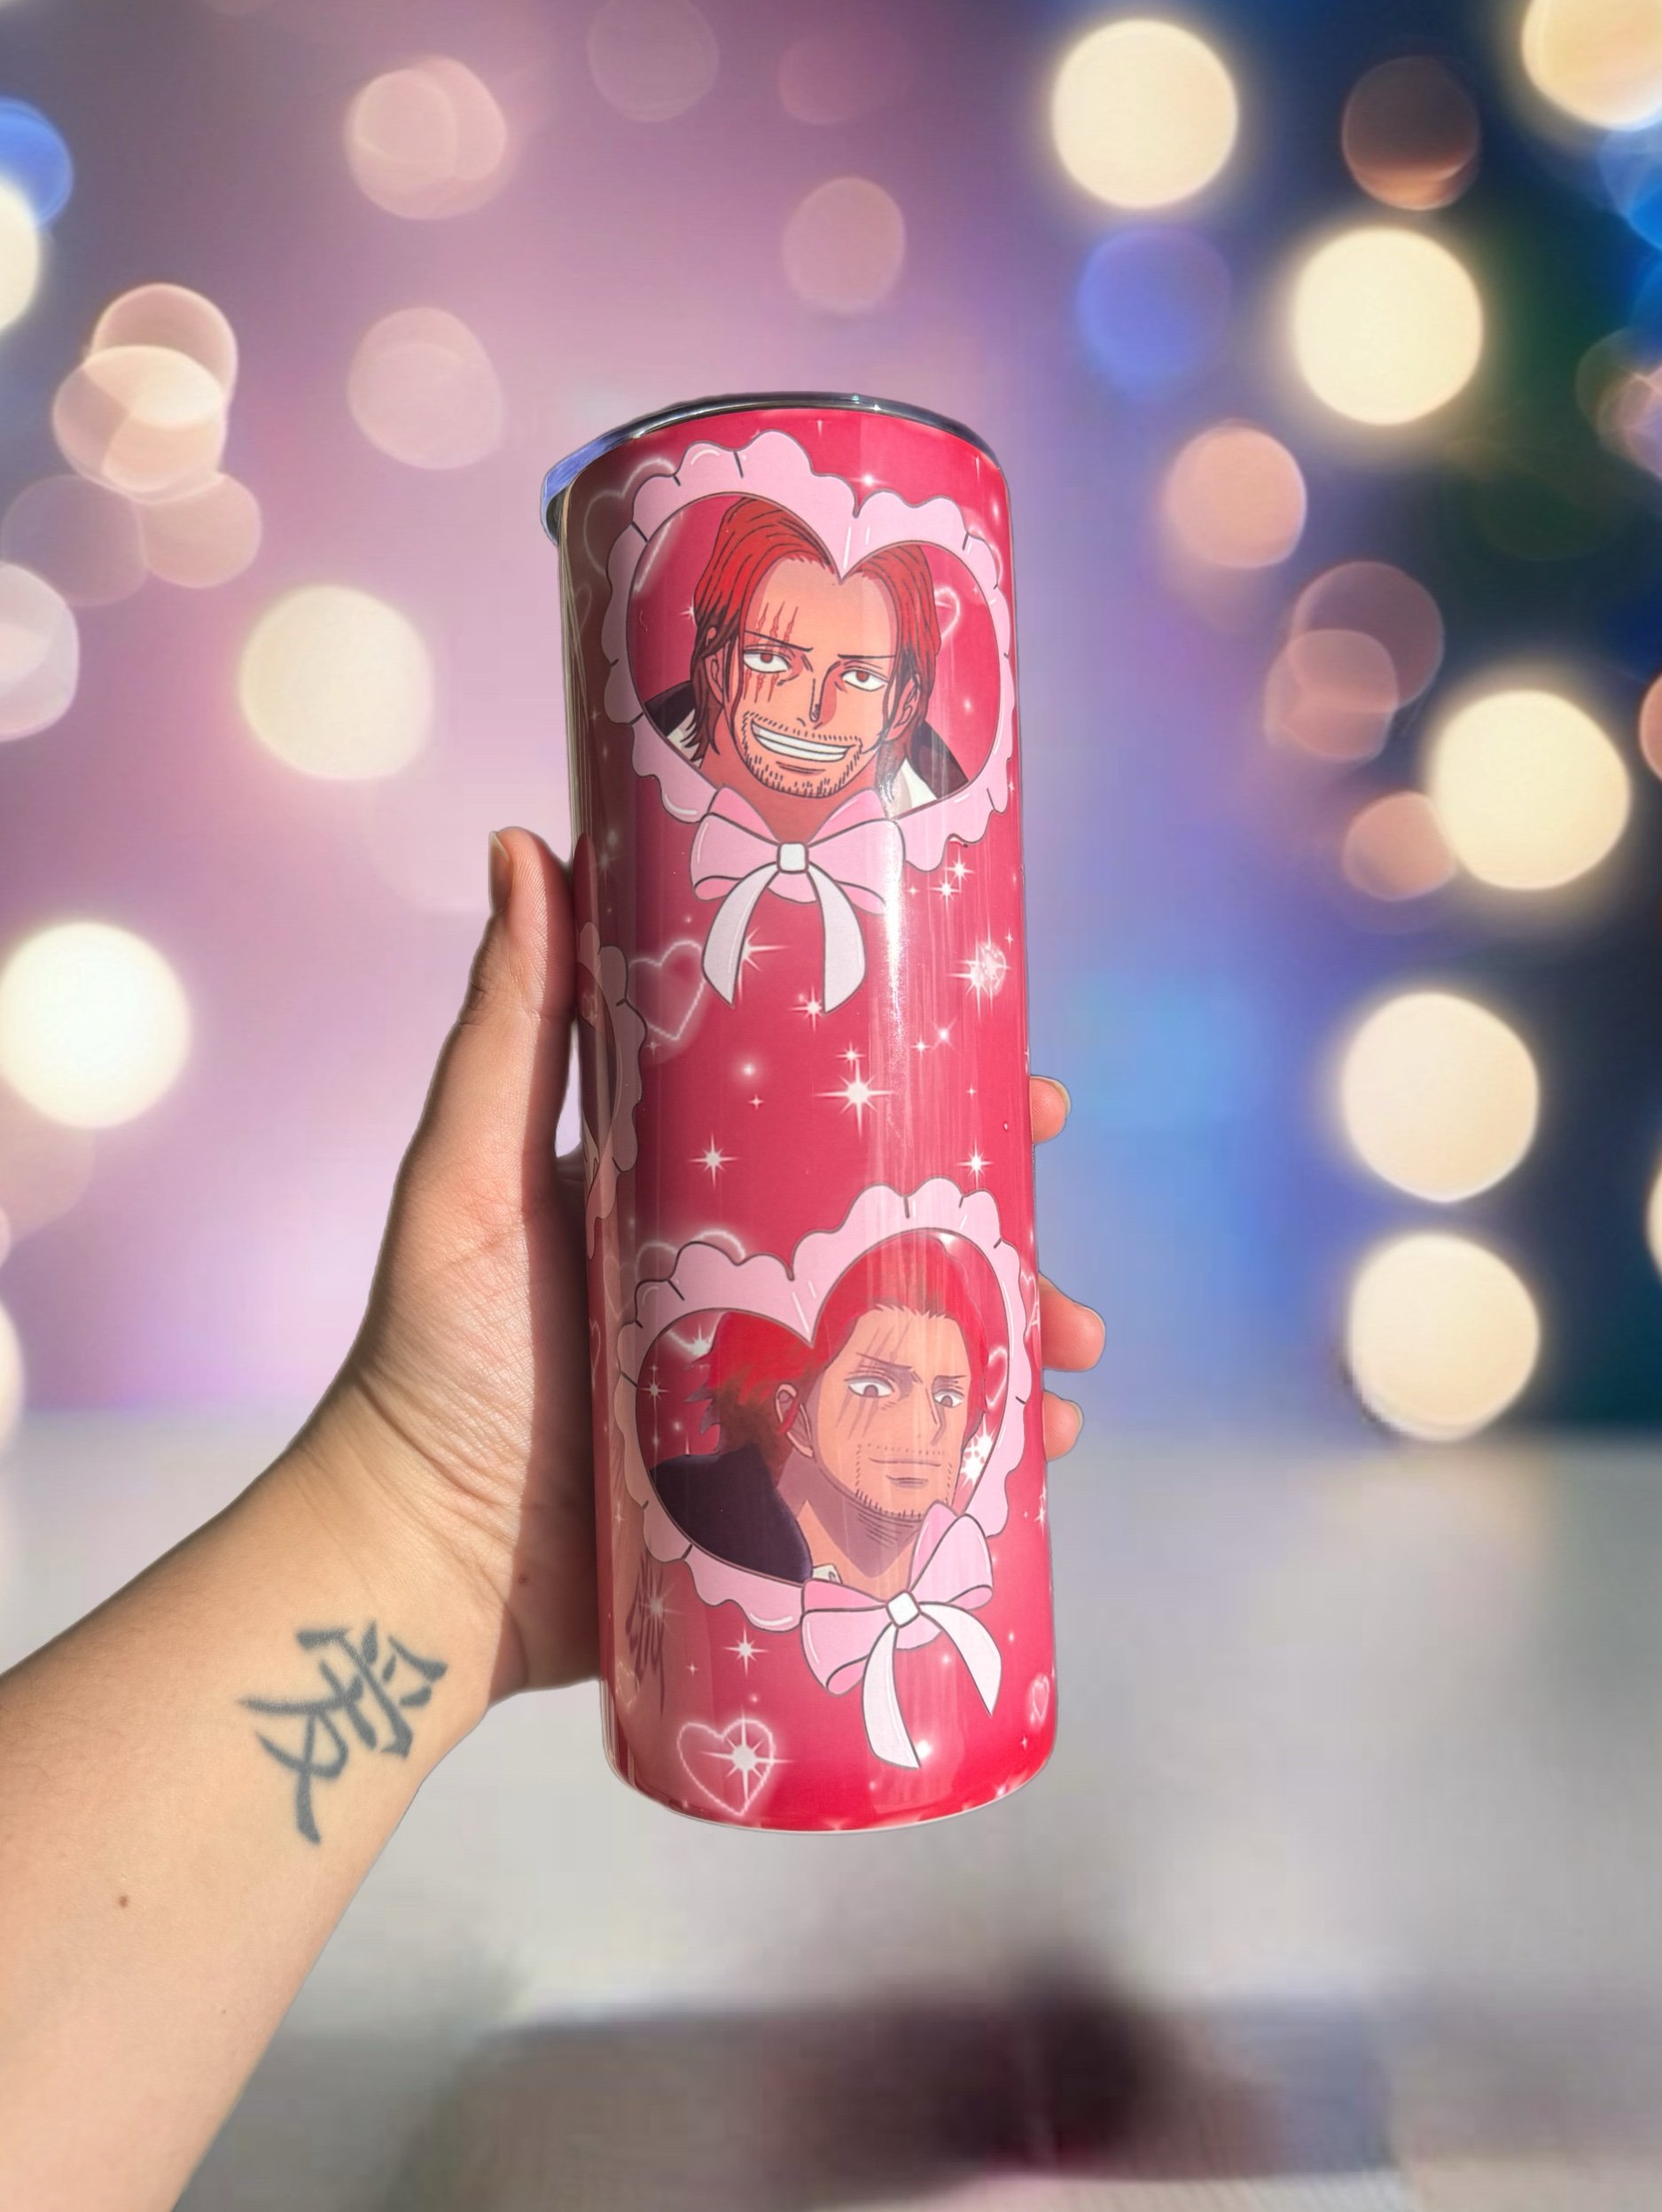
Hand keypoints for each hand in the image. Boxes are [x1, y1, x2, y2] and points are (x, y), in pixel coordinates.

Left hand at [293, 828, 1104, 1706]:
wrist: (424, 1558)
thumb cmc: (437, 1355)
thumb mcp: (468, 1179)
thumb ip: (507, 1030)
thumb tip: (524, 844)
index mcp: (683, 1191)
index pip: (822, 1114)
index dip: (922, 1081)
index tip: (1007, 1057)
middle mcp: (738, 1278)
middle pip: (895, 1223)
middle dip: (996, 1209)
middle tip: (1051, 1191)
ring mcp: (771, 1385)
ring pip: (920, 1338)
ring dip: (1013, 1331)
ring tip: (1074, 1348)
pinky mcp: (783, 1486)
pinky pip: (905, 1458)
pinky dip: (986, 1453)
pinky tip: (1045, 1449)